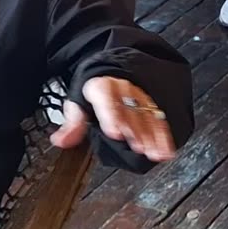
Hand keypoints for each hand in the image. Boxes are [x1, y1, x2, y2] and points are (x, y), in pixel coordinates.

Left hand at [49, 76, 176, 162]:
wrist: (112, 74)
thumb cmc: (96, 93)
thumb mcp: (78, 104)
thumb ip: (72, 124)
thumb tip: (61, 141)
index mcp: (102, 87)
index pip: (107, 100)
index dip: (112, 117)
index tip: (116, 133)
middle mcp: (123, 90)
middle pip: (130, 111)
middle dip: (135, 130)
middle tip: (139, 147)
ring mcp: (138, 97)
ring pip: (146, 117)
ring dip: (152, 136)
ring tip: (155, 154)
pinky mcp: (150, 106)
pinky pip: (158, 120)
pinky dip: (163, 136)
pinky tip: (166, 150)